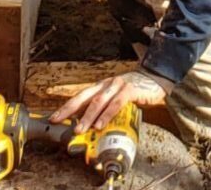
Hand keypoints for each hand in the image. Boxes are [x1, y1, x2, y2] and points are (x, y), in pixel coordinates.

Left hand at [51, 69, 170, 132]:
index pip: (80, 96)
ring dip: (87, 117)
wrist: (158, 80)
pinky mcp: (130, 90)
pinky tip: (100, 125)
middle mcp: (107, 84)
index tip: (53, 118)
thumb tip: (92, 129)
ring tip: (79, 129)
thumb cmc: (136, 92)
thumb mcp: (117, 101)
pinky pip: (115, 103)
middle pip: (84, 96)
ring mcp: (118, 85)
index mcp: (102, 87)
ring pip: (98, 101)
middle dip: (69, 110)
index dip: (66, 107)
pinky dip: (106, 115)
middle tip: (58, 121)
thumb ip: (106, 110)